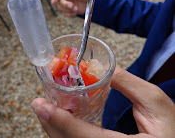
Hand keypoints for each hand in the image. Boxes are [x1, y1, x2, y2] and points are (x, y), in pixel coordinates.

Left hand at [31, 67, 174, 137]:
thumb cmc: (171, 129)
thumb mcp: (155, 102)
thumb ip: (129, 84)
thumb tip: (104, 70)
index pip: (85, 137)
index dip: (60, 121)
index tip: (39, 105)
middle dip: (51, 123)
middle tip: (40, 105)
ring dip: (55, 128)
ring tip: (48, 110)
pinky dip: (65, 133)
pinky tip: (63, 120)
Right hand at [51, 0, 88, 16]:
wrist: (98, 2)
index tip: (54, 2)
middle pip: (60, 2)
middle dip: (65, 5)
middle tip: (72, 6)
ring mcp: (70, 4)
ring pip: (62, 9)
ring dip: (68, 10)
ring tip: (75, 9)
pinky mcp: (73, 10)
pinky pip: (67, 14)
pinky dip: (70, 14)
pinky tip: (75, 12)